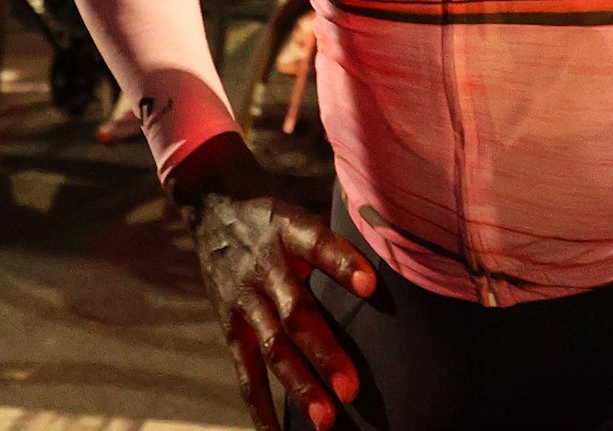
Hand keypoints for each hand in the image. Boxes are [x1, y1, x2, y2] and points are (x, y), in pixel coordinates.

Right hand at [171, 131, 374, 430]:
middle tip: (352, 388)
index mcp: (288, 232)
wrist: (212, 205)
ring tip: (326, 420)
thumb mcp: (302, 213)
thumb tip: (400, 263)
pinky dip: (259, 405)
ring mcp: (244, 300)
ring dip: (299, 385)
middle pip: (295, 312)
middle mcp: (264, 268)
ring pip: (272, 347)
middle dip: (324, 352)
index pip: (317, 245)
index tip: (370, 285)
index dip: (342, 264)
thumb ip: (337, 244)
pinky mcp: (230, 325)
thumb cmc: (274, 218)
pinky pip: (245, 369)